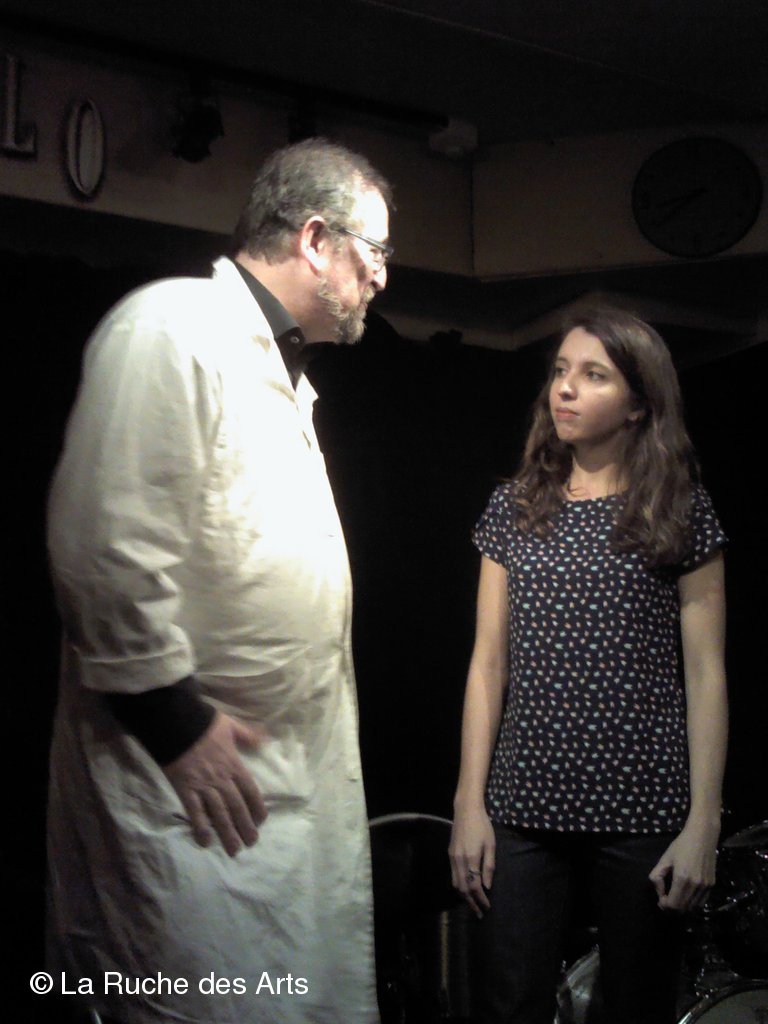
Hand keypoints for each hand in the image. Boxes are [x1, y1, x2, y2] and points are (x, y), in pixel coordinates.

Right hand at [164, 712, 267, 856]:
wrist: (176, 723)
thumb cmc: (205, 724)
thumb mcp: (231, 725)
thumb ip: (249, 735)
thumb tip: (267, 740)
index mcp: (234, 764)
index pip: (250, 790)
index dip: (257, 807)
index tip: (261, 821)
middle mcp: (221, 779)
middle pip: (237, 806)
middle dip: (245, 826)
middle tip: (251, 842)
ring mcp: (203, 786)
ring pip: (219, 813)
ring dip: (227, 832)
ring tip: (234, 849)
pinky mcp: (185, 789)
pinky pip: (194, 812)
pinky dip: (200, 827)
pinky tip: (206, 842)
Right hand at [448, 804, 494, 917]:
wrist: (466, 810)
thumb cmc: (483, 825)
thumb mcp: (491, 844)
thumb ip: (489, 866)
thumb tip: (487, 886)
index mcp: (471, 858)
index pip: (474, 886)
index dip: (481, 899)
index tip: (488, 907)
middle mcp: (459, 860)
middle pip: (463, 889)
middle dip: (471, 903)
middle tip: (480, 913)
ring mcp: (452, 857)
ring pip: (455, 884)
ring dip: (464, 897)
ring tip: (473, 904)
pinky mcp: (450, 854)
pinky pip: (453, 875)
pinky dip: (459, 886)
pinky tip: (465, 889)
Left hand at [649, 819, 718, 911]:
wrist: (703, 836)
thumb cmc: (682, 845)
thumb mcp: (665, 858)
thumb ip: (657, 876)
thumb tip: (659, 893)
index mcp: (682, 878)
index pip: (673, 904)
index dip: (664, 905)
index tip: (660, 900)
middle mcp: (695, 885)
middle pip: (683, 908)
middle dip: (672, 908)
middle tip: (666, 901)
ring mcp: (705, 886)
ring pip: (693, 908)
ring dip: (683, 907)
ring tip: (675, 899)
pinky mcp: (712, 885)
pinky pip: (702, 902)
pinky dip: (693, 904)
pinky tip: (686, 897)